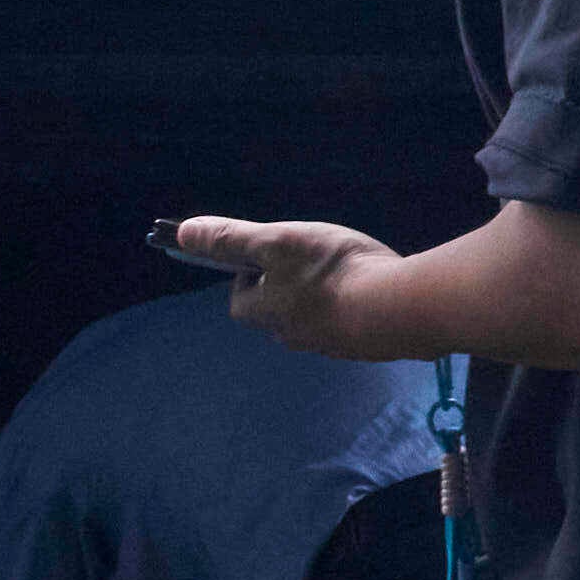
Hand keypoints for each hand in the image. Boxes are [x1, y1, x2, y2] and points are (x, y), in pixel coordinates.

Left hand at [158, 214, 386, 349]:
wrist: (397, 307)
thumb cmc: (329, 270)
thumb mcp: (276, 242)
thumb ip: (231, 238)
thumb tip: (182, 233)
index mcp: (267, 315)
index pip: (240, 299)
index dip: (247, 273)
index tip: (268, 252)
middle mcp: (294, 337)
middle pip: (276, 310)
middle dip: (285, 285)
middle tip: (308, 257)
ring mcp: (331, 345)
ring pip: (312, 317)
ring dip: (319, 295)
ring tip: (342, 269)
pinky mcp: (364, 345)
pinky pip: (345, 323)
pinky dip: (349, 304)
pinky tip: (369, 285)